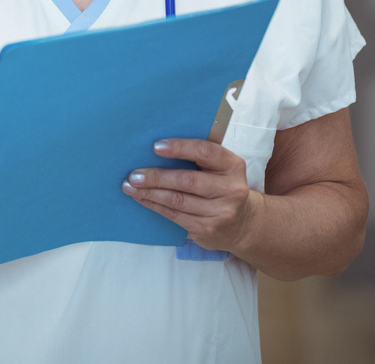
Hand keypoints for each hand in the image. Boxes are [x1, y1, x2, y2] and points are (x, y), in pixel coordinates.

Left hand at [120, 138, 260, 253]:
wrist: (244, 224)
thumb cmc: (222, 186)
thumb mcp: (221, 168)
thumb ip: (200, 155)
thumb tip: (159, 145)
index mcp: (232, 165)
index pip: (206, 152)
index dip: (180, 148)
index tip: (156, 147)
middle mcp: (230, 189)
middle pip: (187, 181)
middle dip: (157, 177)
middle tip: (134, 174)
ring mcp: (220, 212)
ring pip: (177, 201)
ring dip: (150, 193)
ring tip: (130, 186)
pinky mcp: (207, 229)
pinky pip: (175, 216)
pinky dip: (154, 206)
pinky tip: (141, 198)